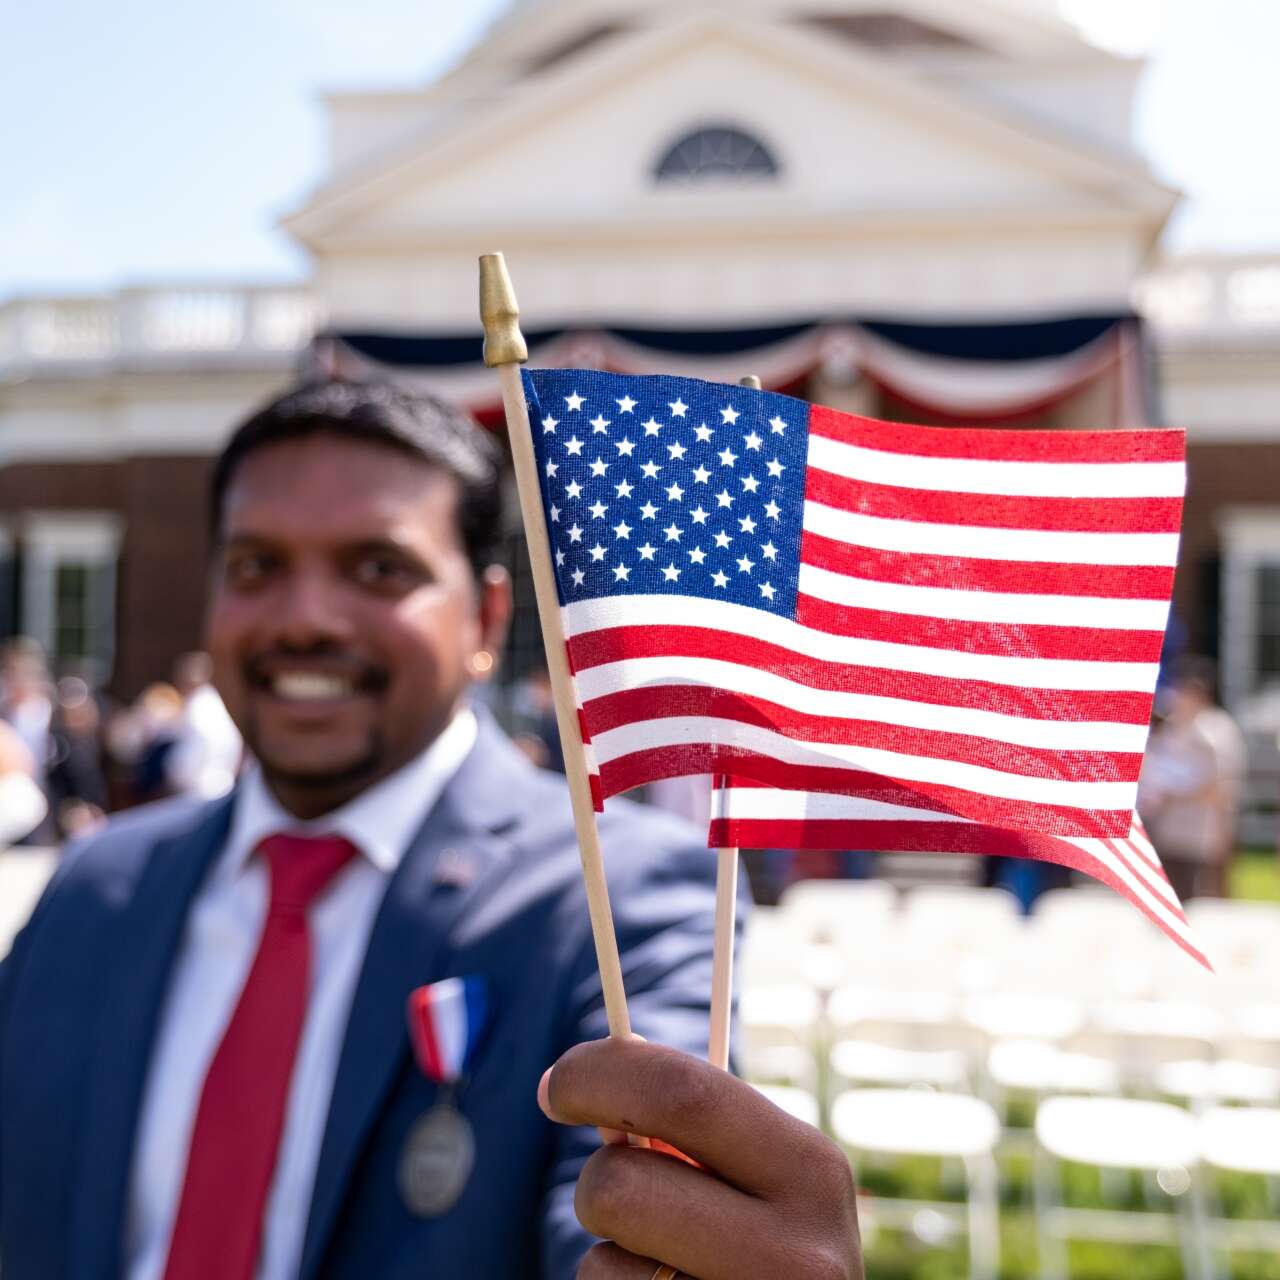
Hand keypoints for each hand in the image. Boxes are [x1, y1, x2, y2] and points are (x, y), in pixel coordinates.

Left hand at [538, 1037, 861, 1279]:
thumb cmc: (762, 1237)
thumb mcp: (756, 1178)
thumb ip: (690, 1130)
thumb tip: (571, 1081)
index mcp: (811, 1169)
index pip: (682, 1093)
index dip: (600, 1075)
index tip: (556, 1085)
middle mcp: (799, 1254)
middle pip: (623, 1184)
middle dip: (596, 1177)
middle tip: (601, 1189)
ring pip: (603, 1264)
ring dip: (608, 1259)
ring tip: (662, 1268)